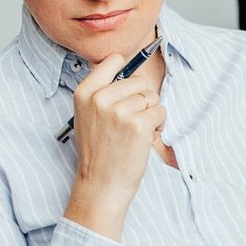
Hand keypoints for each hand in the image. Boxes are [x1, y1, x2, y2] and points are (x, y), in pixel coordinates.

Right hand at [64, 54, 167, 237]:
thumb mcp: (88, 116)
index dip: (126, 75)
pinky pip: (160, 113)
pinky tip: (143, 141)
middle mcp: (101, 98)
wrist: (100, 185)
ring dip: (151, 115)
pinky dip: (158, 127)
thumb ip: (102, 92)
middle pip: (140, 81)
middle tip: (131, 122)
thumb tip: (126, 68)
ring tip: (135, 133)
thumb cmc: (99, 153)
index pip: (112, 60)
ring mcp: (120, 110)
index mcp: (85, 92)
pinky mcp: (138, 124)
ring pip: (153, 97)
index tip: (127, 89)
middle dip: (142, 100)